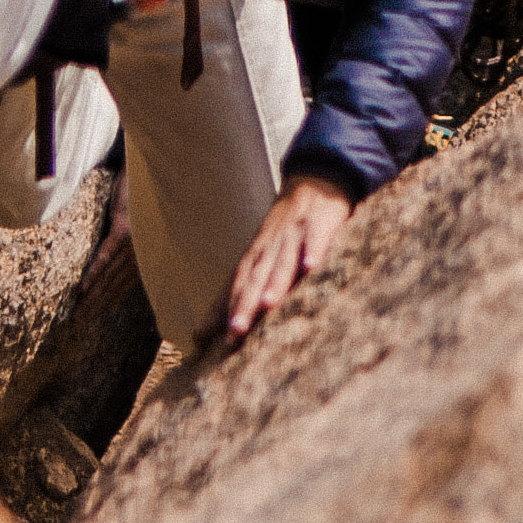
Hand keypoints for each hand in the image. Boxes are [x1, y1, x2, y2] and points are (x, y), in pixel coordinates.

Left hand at [219, 168, 354, 341]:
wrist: (314, 183)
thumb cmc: (285, 230)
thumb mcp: (262, 255)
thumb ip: (242, 287)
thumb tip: (204, 331)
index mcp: (256, 255)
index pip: (236, 285)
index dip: (223, 310)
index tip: (211, 339)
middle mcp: (270, 246)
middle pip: (255, 277)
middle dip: (245, 303)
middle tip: (235, 331)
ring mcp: (293, 233)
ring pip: (282, 261)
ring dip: (275, 282)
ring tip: (268, 304)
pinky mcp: (319, 223)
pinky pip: (315, 238)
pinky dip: (312, 250)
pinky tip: (310, 266)